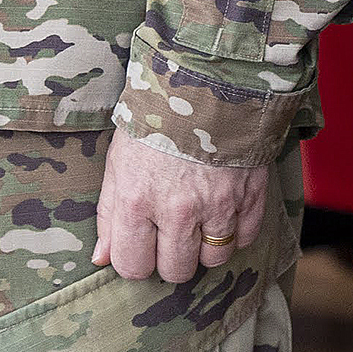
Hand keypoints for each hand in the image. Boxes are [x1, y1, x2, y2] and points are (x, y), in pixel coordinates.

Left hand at [90, 134, 263, 283]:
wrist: (206, 80)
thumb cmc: (154, 119)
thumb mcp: (118, 161)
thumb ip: (109, 214)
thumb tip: (101, 257)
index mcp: (138, 201)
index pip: (133, 266)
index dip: (134, 260)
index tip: (139, 244)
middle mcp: (178, 211)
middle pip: (175, 271)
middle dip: (169, 258)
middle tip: (169, 231)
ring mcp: (218, 206)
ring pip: (213, 261)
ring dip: (205, 247)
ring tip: (199, 219)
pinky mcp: (251, 196)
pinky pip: (245, 239)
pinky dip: (236, 231)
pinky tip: (224, 208)